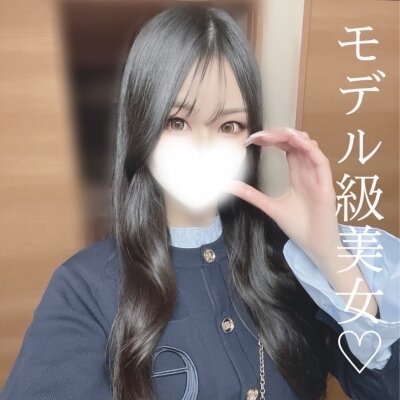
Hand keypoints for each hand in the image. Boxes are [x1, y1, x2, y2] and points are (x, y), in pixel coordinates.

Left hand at [225, 126, 342, 267]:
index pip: (286, 148)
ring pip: (309, 146)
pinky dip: (308, 148)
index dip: (272, 139)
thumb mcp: (269, 206)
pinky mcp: (326, 184)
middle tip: (258, 135)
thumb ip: (251, 195)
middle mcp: (308, 171)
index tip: (252, 139)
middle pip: (296, 142)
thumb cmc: (298, 226)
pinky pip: (320, 160)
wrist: (314, 246)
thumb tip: (229, 185)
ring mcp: (317, 176)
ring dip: (292, 136)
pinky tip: (294, 141)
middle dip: (278, 134)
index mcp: (297, 174)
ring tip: (272, 135)